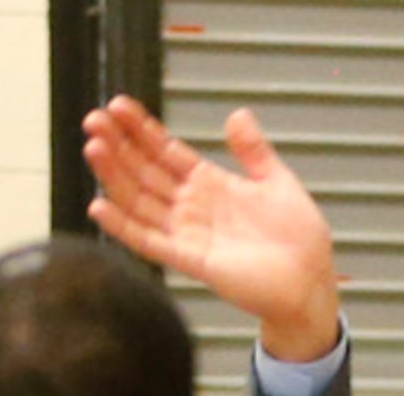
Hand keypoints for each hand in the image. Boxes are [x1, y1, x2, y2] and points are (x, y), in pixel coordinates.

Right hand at [82, 96, 341, 360]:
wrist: (310, 282)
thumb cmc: (299, 239)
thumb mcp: (277, 182)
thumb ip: (253, 150)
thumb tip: (237, 114)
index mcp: (211, 185)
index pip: (165, 151)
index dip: (141, 129)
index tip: (117, 106)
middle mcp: (193, 208)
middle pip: (144, 172)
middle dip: (118, 145)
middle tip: (93, 119)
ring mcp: (188, 233)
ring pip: (140, 201)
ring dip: (114, 175)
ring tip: (93, 147)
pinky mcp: (191, 260)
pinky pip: (149, 241)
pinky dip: (123, 225)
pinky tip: (100, 205)